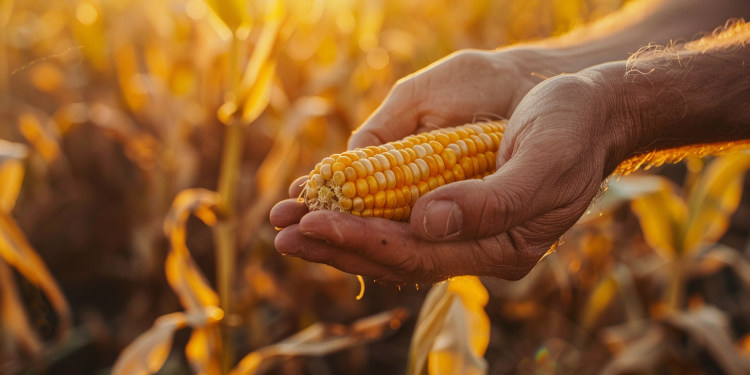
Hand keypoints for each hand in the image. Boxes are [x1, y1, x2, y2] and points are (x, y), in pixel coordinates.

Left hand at [270, 56, 634, 283]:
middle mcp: (479, 248)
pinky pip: (401, 220)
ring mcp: (468, 231)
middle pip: (395, 257)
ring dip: (341, 233)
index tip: (312, 226)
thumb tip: (425, 224)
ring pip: (393, 242)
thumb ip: (489, 202)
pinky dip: (363, 214)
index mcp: (502, 247)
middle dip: (336, 245)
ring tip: (290, 224)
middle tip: (280, 233)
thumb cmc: (573, 128)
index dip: (361, 242)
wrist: (595, 111)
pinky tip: (331, 208)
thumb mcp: (542, 160)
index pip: (417, 256)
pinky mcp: (459, 208)